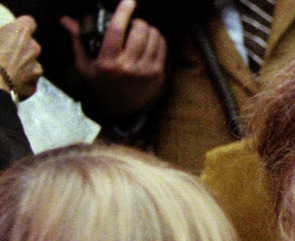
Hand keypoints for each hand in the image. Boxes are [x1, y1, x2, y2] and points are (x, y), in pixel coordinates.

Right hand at [0, 16, 42, 99]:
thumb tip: (0, 38)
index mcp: (20, 32)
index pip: (28, 22)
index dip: (20, 27)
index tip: (12, 32)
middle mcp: (33, 48)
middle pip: (30, 45)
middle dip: (19, 49)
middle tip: (2, 54)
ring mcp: (36, 68)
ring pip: (30, 64)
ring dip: (20, 66)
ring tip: (2, 71)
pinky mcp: (33, 86)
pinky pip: (27, 81)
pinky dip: (19, 82)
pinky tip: (5, 83)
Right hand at [61, 0, 166, 117]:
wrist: (119, 109)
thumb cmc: (100, 84)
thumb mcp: (84, 65)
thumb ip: (78, 40)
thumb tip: (67, 20)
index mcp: (108, 62)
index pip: (117, 30)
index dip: (123, 12)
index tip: (128, 0)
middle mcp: (128, 66)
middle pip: (139, 30)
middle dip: (136, 21)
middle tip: (132, 23)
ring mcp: (145, 71)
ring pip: (153, 36)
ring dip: (148, 28)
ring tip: (140, 31)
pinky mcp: (157, 74)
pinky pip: (162, 47)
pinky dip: (157, 39)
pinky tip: (150, 40)